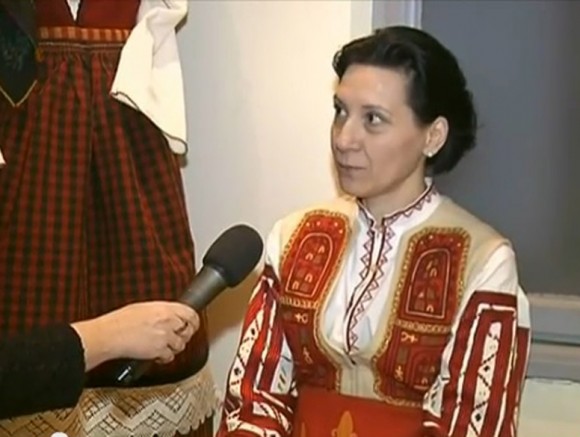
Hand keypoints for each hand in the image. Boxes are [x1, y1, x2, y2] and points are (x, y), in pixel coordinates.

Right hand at [71, 301, 199, 370]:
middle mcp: (167, 321)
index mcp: (164, 308)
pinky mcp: (159, 350)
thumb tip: (170, 315)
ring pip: (181, 345)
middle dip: (185, 335)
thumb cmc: (120, 321)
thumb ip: (161, 311)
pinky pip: (169, 356)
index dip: (194, 321)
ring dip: (174, 347)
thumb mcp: (143, 308)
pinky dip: (164, 358)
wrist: (109, 334)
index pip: (191, 313)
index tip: (193, 325)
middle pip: (188, 330)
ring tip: (163, 346)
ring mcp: (164, 336)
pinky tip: (157, 355)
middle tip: (178, 338)